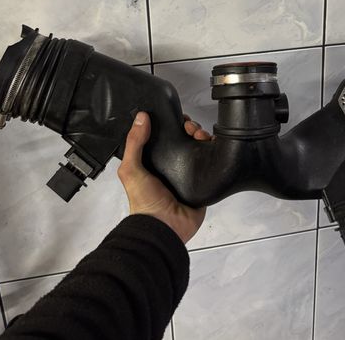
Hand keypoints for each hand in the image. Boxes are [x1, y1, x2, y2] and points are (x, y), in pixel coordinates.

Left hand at [117, 111, 211, 243]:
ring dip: (201, 135)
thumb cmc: (145, 202)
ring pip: (198, 146)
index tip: (177, 117)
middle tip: (190, 127)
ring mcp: (188, 172)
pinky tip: (212, 142)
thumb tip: (141, 118)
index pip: (164, 136)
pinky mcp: (203, 180)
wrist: (165, 226)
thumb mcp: (131, 170)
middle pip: (184, 138)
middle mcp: (172, 165)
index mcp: (154, 162)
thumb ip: (134, 143)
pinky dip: (212, 149)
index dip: (171, 124)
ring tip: (200, 135)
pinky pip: (210, 161)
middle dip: (189, 128)